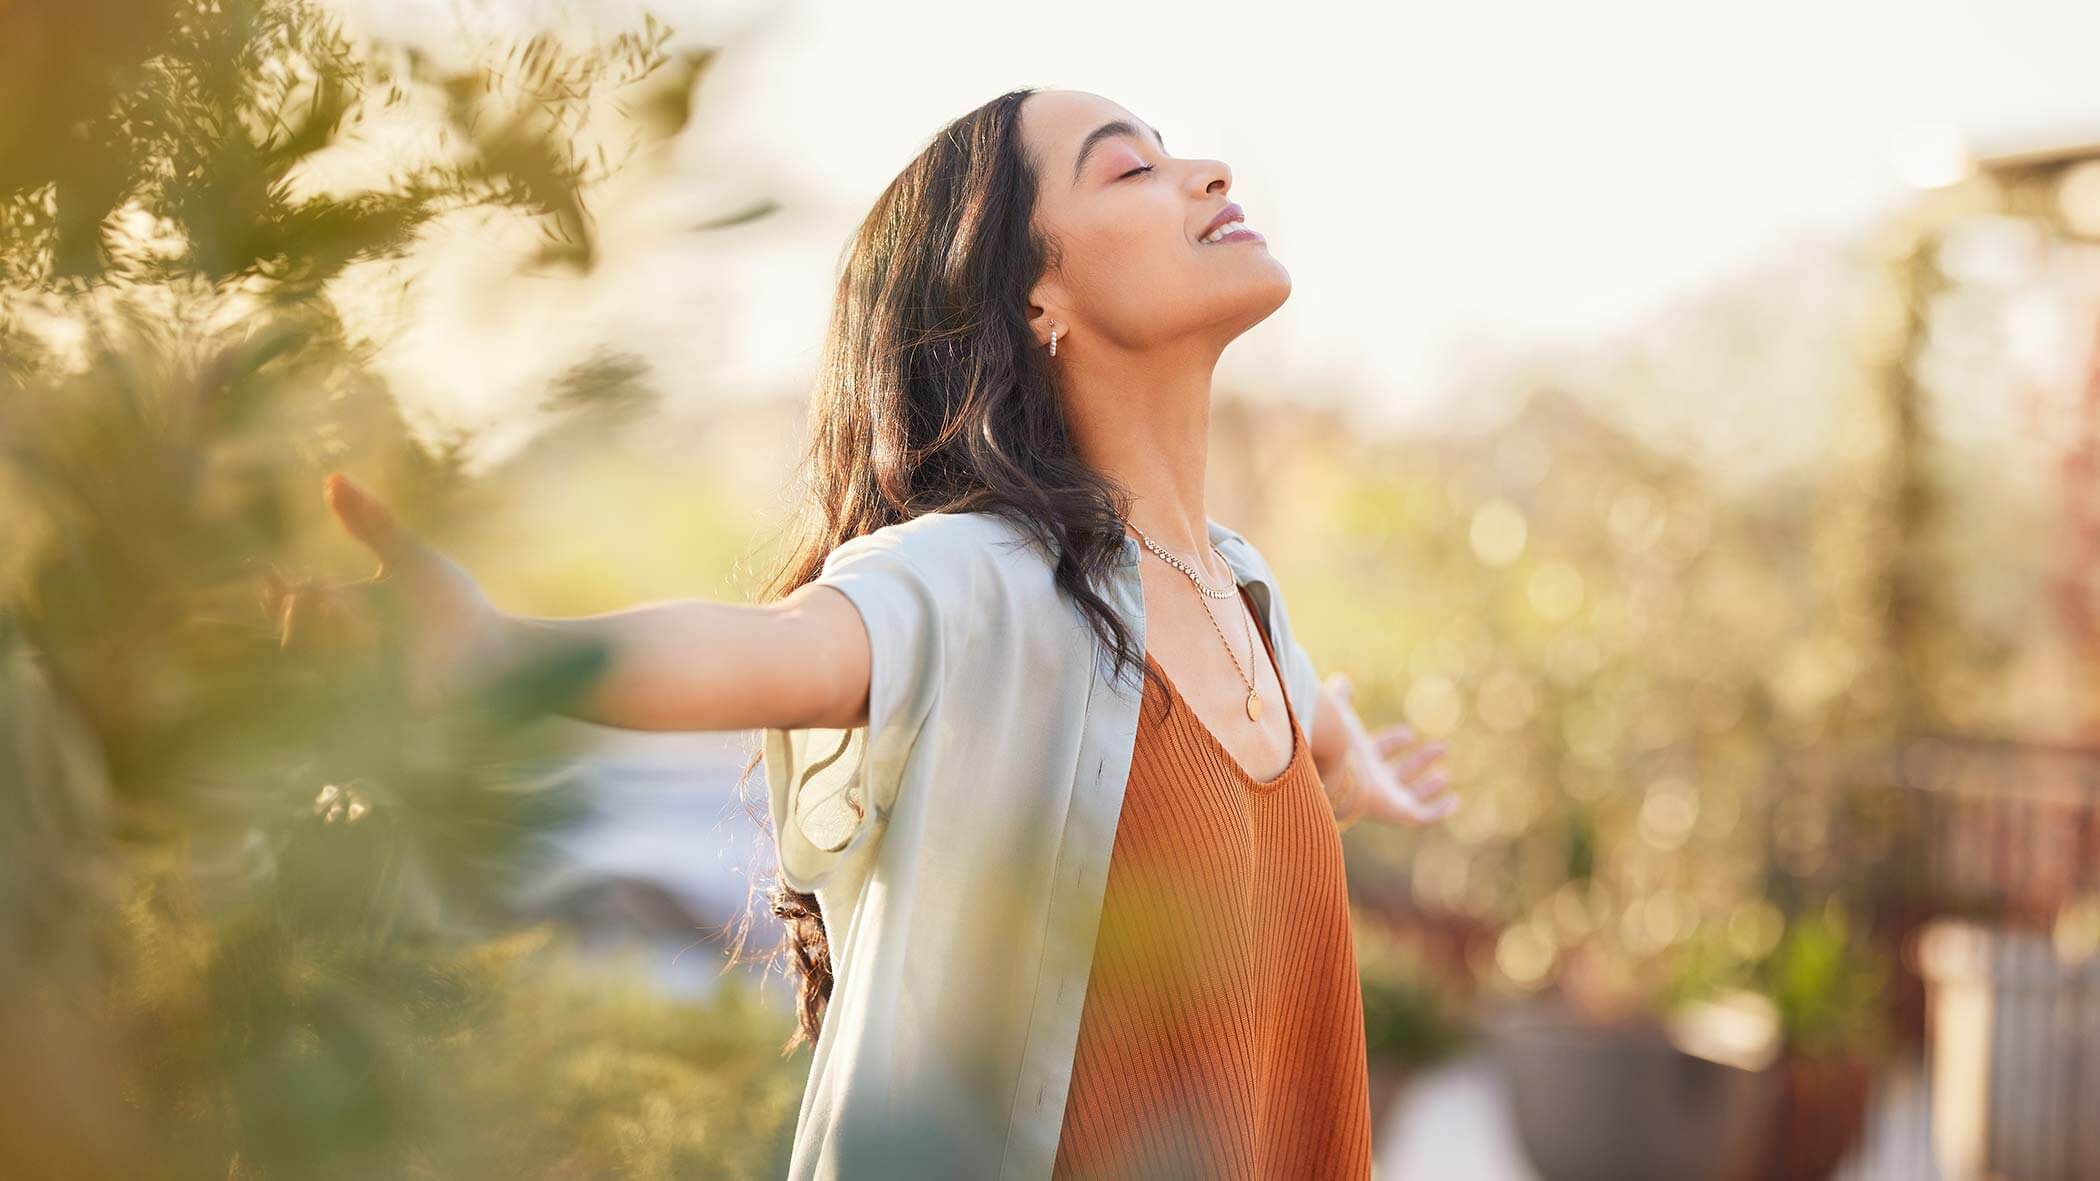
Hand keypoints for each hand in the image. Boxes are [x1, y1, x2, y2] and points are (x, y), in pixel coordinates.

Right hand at [260, 473, 508, 708]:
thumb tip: (332, 479)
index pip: (292, 610)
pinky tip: (375, 649)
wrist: (501, 653)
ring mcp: (359, 689)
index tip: (272, 576)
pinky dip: (354, 669)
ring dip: (331, 638)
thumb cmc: (456, 608)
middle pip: (293, 638)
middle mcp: (345, 655)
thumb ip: (373, 524)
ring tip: (362, 622)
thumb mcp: (411, 560)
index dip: (276, 597)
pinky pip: (343, 698)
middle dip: (303, 614)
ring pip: (313, 668)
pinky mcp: (378, 717)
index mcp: (347, 617)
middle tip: (328, 595)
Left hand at [1323, 672, 1456, 828]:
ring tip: (1445, 775)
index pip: (1379, 751)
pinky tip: (1454, 801)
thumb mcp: (1342, 716)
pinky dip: (1439, 810)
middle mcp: (1372, 780)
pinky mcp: (1399, 812)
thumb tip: (1340, 680)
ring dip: (1428, 786)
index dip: (1394, 742)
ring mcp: (1386, 798)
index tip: (1408, 733)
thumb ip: (1341, 700)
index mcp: (1358, 759)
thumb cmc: (1336, 744)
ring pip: (1410, 795)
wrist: (1334, 773)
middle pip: (1398, 773)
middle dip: (1419, 761)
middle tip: (1442, 747)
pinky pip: (1423, 816)